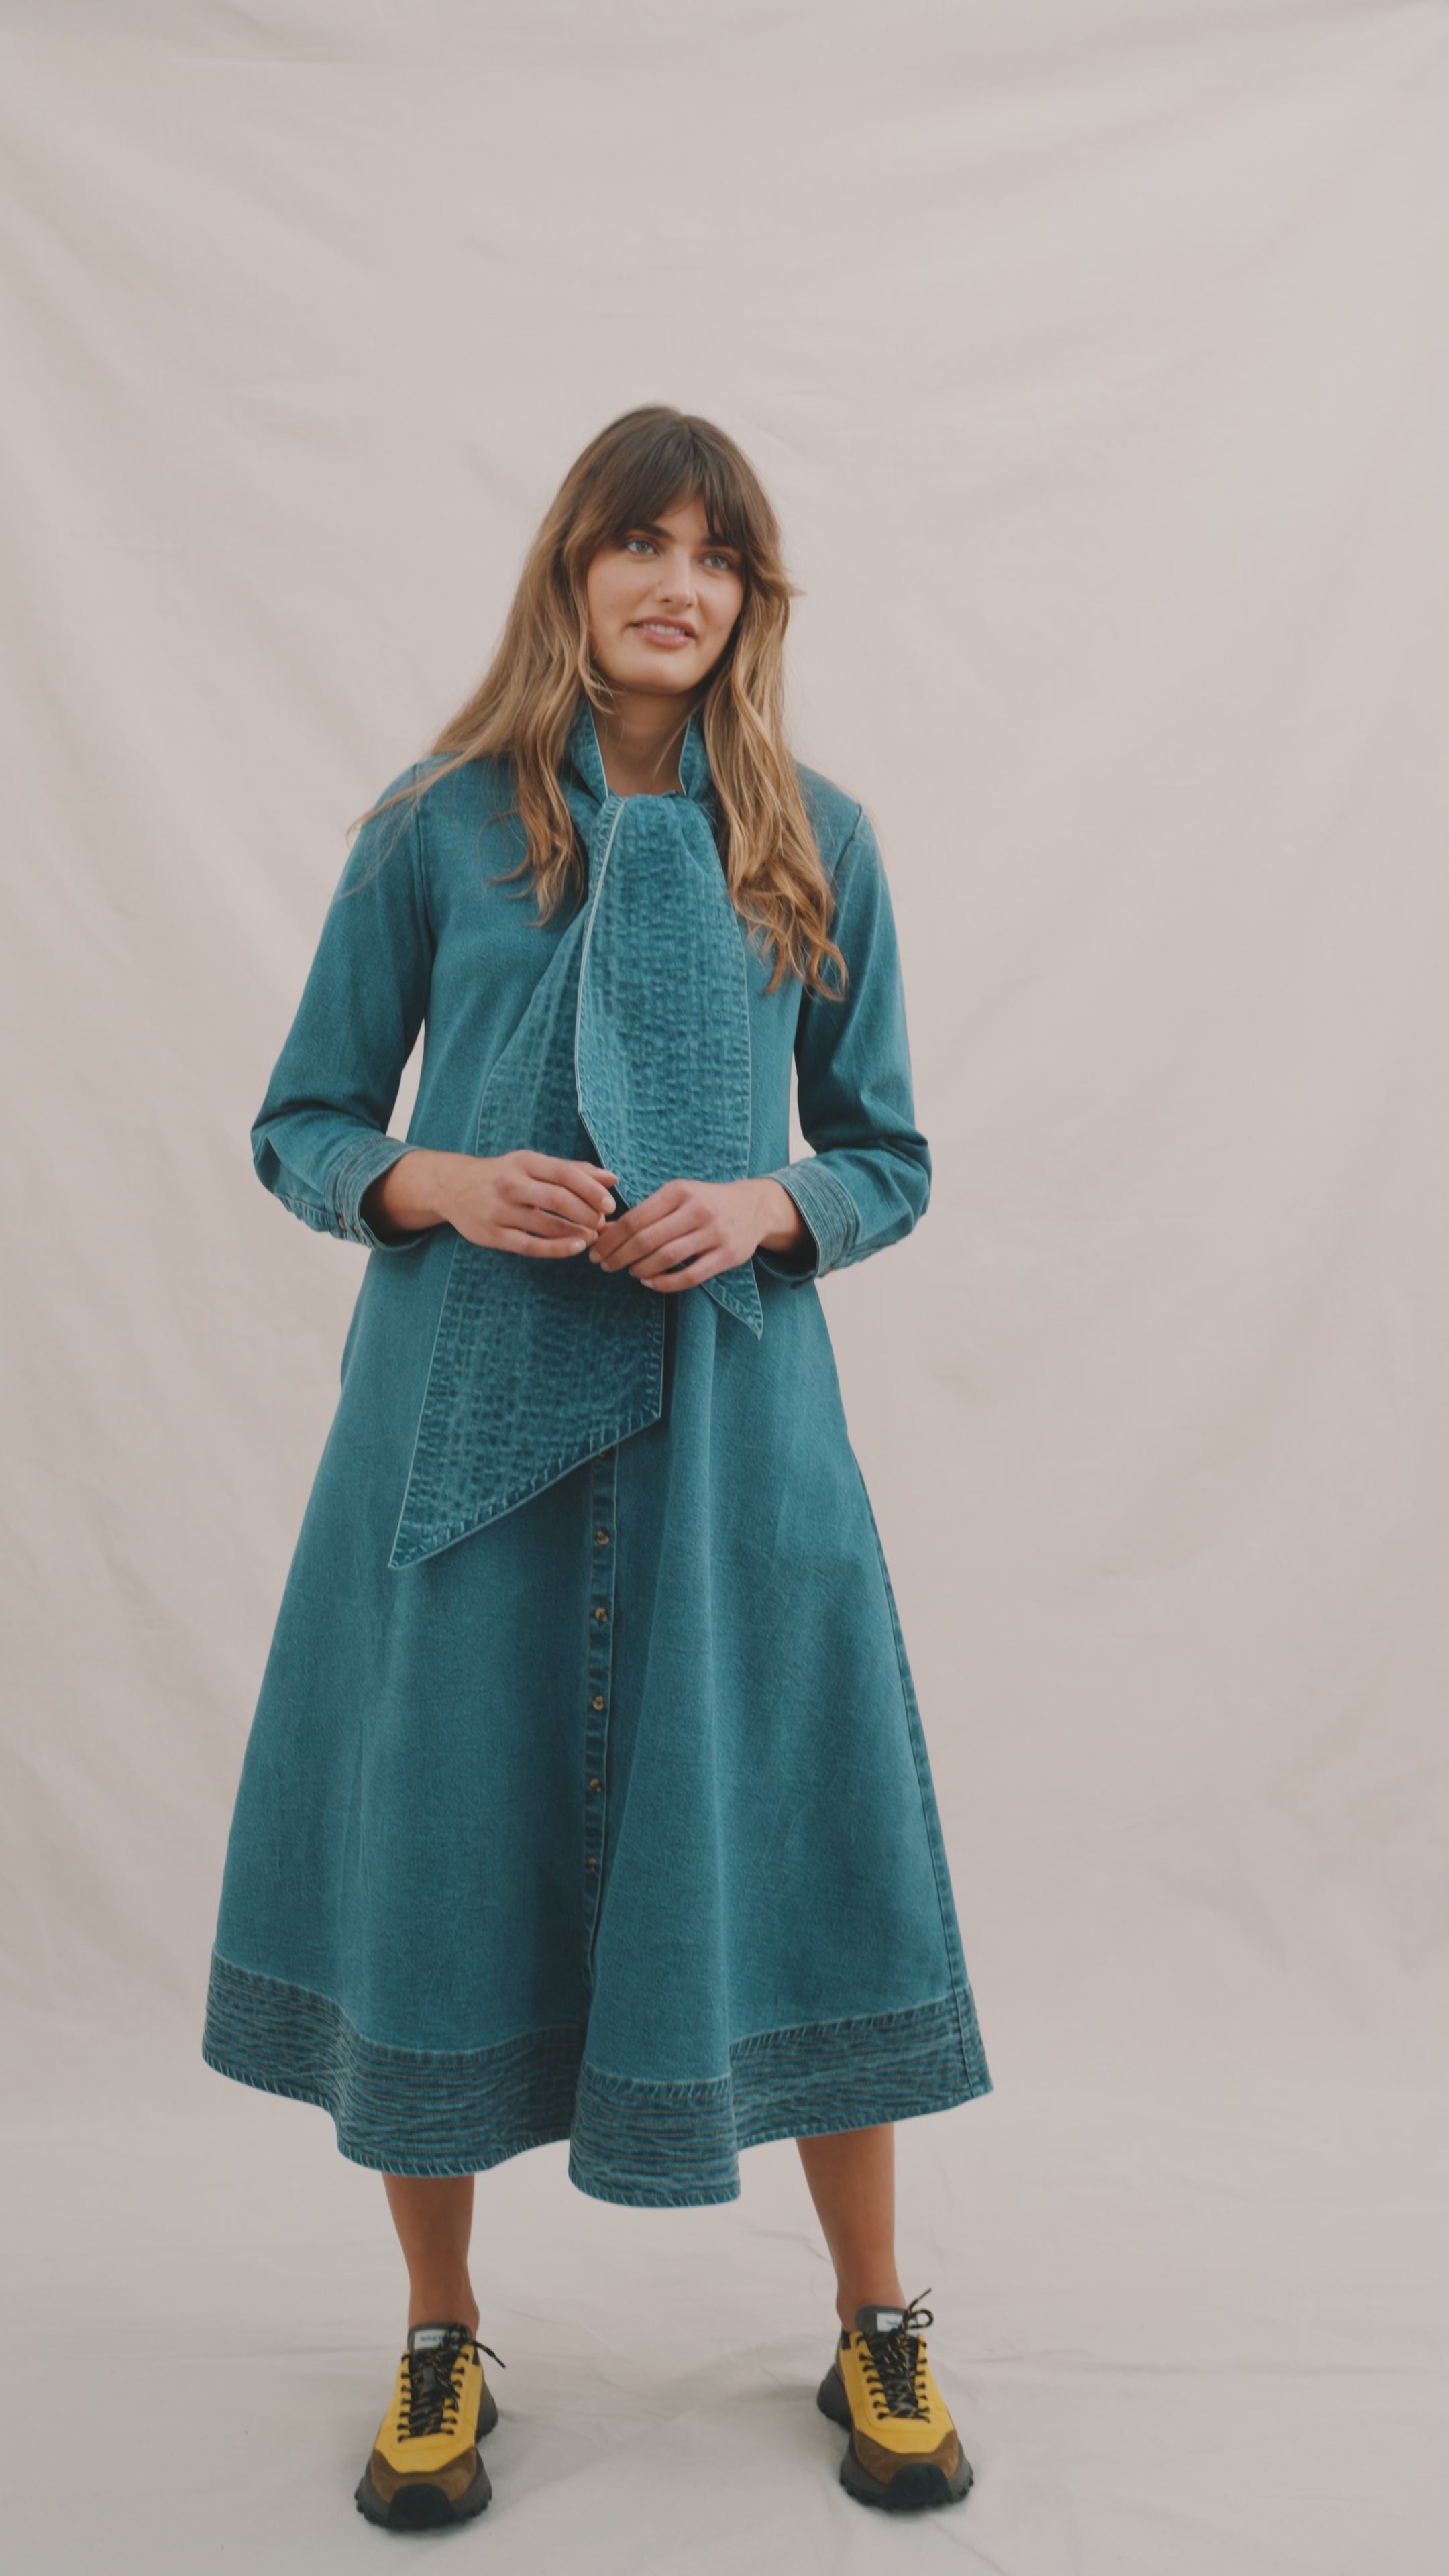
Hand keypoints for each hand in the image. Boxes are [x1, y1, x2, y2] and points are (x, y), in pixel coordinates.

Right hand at [363, 1149, 617, 1255]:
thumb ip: (572, 1170)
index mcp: (525, 1162)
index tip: (610, 1205)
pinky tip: (576, 1248)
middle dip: (588, 1214)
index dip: (592, 1190)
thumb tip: (612, 1179)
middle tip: (602, 1223)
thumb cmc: (503, 1175)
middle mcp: (512, 1184)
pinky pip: (531, 1246)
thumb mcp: (532, 1164)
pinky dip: (558, 1249)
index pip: (566, 1174)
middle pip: (559, 1199)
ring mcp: (501, 1211)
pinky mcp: (494, 1235)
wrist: (452, 1187)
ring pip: (548, 1225)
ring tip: (593, 1236)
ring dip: (577, 1233)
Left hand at [587, 1176, 805, 1290]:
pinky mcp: (727, 1255)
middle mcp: (697, 1209)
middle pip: (646, 1240)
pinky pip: (689, 1276)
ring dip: (640, 1270)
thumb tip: (602, 1232)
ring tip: (630, 1272)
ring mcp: (714, 1233)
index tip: (595, 1251)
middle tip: (605, 1266)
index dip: (610, 1239)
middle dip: (619, 1256)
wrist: (753, 1207)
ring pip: (666, 1258)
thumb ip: (644, 1212)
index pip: (634, 1219)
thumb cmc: (704, 1202)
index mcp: (679, 1191)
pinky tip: (651, 1282)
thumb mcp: (676, 1196)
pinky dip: (665, 1283)